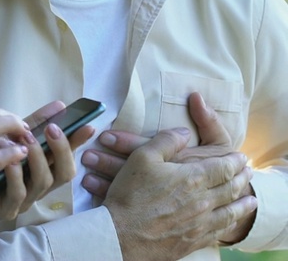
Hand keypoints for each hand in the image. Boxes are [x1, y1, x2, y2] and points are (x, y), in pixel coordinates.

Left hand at [0, 101, 93, 216]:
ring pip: (43, 183)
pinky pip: (18, 195)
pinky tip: (9, 161)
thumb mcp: (9, 138)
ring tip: (28, 140)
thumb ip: (32, 124)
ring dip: (38, 159)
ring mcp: (24, 199)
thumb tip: (59, 105)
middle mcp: (38, 184)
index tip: (88, 125)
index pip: (67, 154)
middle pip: (65, 172)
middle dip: (62, 150)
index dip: (79, 141)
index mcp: (42, 167)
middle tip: (53, 129)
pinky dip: (16, 176)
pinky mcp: (5, 209)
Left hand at [83, 92, 242, 196]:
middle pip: (137, 172)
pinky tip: (96, 198)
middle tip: (87, 155)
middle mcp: (173, 184)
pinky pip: (134, 212)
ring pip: (132, 194)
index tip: (105, 136)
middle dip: (110, 163)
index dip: (126, 142)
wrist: (231, 211)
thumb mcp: (221, 145)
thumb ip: (208, 121)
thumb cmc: (223, 173)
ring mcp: (166, 204)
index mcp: (184, 163)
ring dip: (106, 184)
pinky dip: (114, 204)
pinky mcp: (161, 219)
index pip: (151, 149)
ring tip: (86, 176)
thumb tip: (196, 96)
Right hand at [103, 128, 256, 259]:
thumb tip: (184, 133)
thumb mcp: (142, 157)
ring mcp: (200, 223)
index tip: (240, 157)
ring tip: (251, 199)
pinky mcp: (192, 240)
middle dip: (242, 178)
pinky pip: (219, 232)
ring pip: (230, 212)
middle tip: (248, 173)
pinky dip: (230, 225)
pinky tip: (230, 223)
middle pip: (231, 188)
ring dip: (243, 204)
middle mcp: (203, 201)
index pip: (224, 167)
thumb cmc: (130, 194)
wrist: (121, 234)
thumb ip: (166, 141)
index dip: (234, 161)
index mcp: (193, 178)